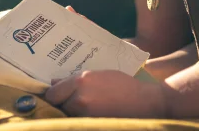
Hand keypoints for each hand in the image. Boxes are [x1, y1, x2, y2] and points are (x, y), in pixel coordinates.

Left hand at [45, 70, 171, 117]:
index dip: (54, 94)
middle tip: (72, 100)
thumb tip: (54, 82)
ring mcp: (86, 114)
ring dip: (72, 110)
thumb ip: (76, 79)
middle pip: (59, 105)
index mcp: (80, 82)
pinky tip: (91, 112)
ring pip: (68, 114)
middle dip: (63, 102)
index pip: (52, 93)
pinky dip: (80, 118)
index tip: (57, 94)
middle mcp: (79, 98)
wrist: (145, 102)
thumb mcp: (98, 74)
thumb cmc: (123, 85)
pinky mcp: (92, 125)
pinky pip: (78, 120)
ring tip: (86, 106)